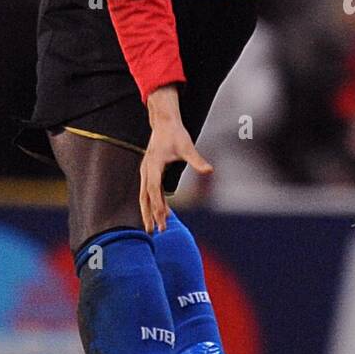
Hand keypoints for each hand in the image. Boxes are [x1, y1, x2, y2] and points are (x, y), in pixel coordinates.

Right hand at [139, 85, 212, 232]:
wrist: (164, 122)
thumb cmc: (175, 134)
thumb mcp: (187, 146)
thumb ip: (197, 160)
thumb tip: (209, 171)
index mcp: (153, 165)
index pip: (154, 189)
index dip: (158, 205)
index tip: (163, 218)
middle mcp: (146, 170)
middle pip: (145, 197)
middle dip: (149, 214)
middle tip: (155, 231)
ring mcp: (146, 171)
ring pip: (145, 196)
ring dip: (149, 211)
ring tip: (154, 228)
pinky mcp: (150, 172)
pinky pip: (150, 191)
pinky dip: (154, 202)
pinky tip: (163, 212)